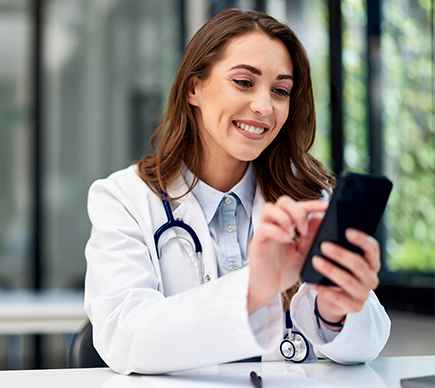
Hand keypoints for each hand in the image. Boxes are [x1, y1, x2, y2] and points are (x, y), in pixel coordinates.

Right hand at [247, 196, 327, 314]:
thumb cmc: (282, 272)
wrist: (268, 290)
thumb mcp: (303, 254)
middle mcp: (273, 226)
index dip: (311, 203)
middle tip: (304, 230)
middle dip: (297, 211)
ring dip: (285, 218)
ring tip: (293, 234)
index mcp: (285, 226)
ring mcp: (264, 233)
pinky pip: (264, 228)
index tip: (325, 206)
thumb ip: (310, 237)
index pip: (297, 206)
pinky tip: (286, 240)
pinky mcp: (256, 243)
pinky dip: (277, 231)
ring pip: (269, 208)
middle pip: (282, 201)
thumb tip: (320, 218)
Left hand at [313, 229, 380, 329]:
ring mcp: (363, 294)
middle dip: (341, 254)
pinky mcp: (354, 308)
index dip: (361, 239)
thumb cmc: (334, 271)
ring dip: (331, 270)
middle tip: (323, 245)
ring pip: (348, 281)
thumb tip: (318, 217)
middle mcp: (371, 278)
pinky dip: (325, 290)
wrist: (332, 299)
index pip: (372, 248)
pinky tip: (314, 283)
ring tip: (315, 261)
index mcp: (370, 262)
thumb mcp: (334, 256)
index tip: (347, 230)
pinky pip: (339, 299)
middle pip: (359, 264)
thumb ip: (329, 238)